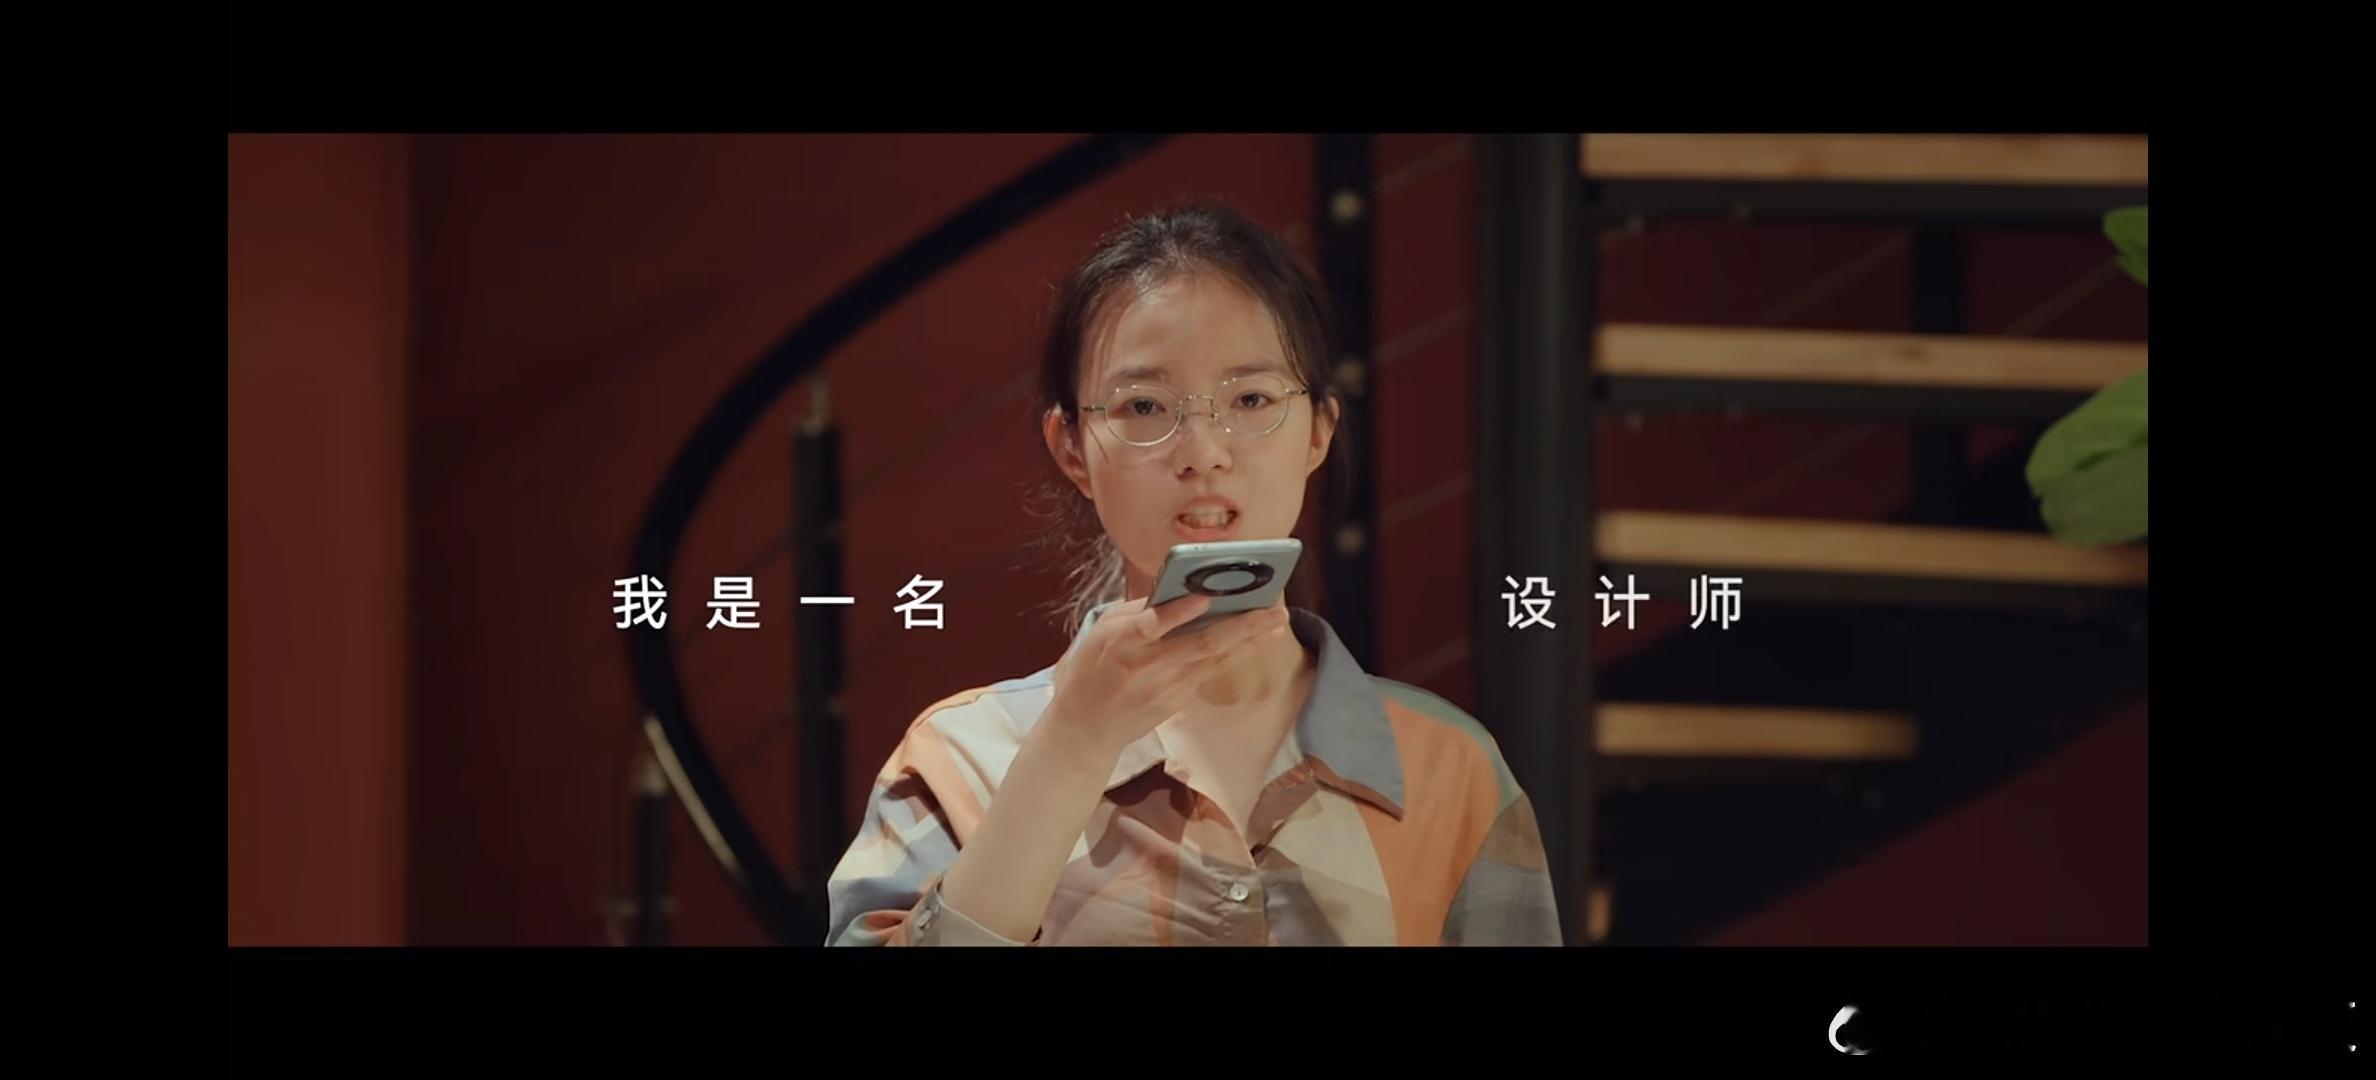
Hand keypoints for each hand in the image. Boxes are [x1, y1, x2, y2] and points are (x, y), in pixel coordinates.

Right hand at [1036, 595, 1292, 766]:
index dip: (1179, 613)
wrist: (1085, 726)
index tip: (1205, 597)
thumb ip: (1137, 611)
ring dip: (1251, 641)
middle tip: (1275, 609)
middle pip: (1201, 644)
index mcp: (1120, 641)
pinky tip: (1258, 642)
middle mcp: (1147, 665)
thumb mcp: (1100, 630)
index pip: (1151, 625)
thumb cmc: (1090, 668)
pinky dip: (1237, 654)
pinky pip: (1211, 672)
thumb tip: (1178, 590)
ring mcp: (1166, 687)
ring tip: (1278, 623)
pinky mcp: (1177, 701)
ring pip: (1215, 661)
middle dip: (1242, 626)